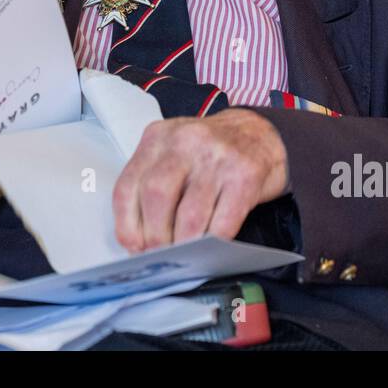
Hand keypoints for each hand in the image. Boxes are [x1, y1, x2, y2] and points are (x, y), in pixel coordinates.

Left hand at [112, 108, 288, 252]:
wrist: (261, 133)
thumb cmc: (212, 151)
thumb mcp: (174, 155)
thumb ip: (152, 186)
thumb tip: (139, 239)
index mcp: (158, 138)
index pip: (128, 186)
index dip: (126, 224)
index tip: (134, 245)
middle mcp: (185, 141)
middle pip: (156, 196)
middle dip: (155, 236)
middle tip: (160, 254)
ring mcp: (216, 157)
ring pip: (189, 215)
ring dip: (183, 244)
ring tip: (184, 254)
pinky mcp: (245, 175)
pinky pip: (223, 222)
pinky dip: (213, 242)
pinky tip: (211, 245)